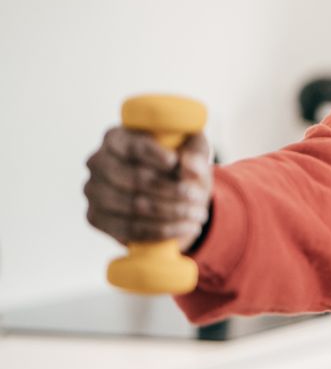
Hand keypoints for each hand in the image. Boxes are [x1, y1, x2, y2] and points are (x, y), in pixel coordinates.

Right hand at [84, 127, 212, 251]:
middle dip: (171, 190)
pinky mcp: (96, 217)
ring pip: (135, 206)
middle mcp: (97, 162)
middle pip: (135, 179)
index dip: (153, 154)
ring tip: (198, 214)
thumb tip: (188, 165)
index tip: (175, 162)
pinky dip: (162, 230)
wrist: (170, 195)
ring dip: (172, 212)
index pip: (131, 146)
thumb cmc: (180, 165)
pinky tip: (186, 227)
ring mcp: (93, 191)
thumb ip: (195, 153)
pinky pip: (130, 229)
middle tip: (198, 197)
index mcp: (116, 137)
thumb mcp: (194, 152)